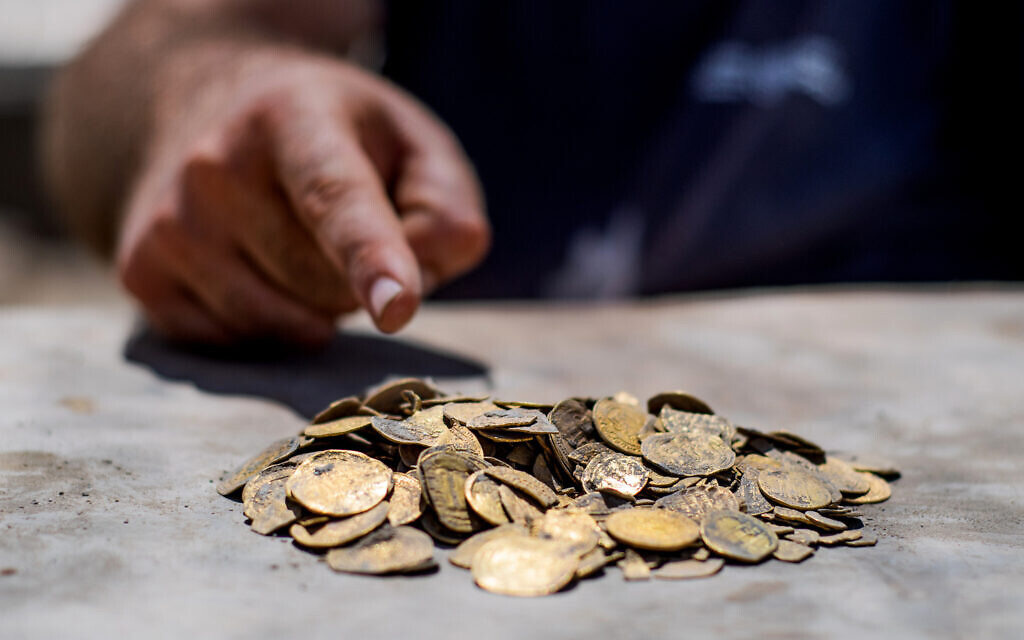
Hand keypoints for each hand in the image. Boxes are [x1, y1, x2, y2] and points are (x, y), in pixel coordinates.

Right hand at [117, 51, 488, 344]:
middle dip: (357, 279)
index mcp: (292, 117)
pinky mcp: (142, 274)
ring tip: (300, 244)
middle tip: (342, 230)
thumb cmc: (335, 140)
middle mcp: (214, 165)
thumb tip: (420, 277)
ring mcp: (168, 224)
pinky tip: (258, 270)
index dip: (370, 257)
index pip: (336, 198)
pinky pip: (236, 344)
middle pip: (324, 283)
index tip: (395, 309)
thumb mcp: (410, 143)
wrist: (206, 112)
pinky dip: (269, 325)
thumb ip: (445, 205)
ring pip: (283, 324)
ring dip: (317, 308)